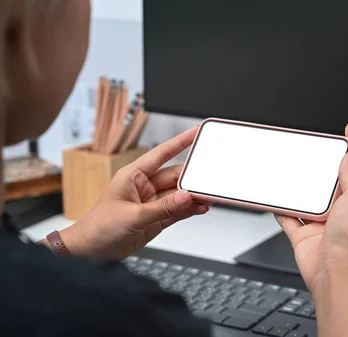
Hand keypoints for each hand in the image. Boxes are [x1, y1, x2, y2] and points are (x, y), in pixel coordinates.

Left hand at [58, 127, 209, 258]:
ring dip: (193, 196)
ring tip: (208, 197)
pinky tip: (200, 208)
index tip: (196, 132)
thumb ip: (163, 207)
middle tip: (208, 181)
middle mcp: (143, 187)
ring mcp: (151, 203)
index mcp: (133, 176)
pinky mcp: (156, 218)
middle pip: (175, 177)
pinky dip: (190, 209)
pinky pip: (177, 210)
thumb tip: (186, 197)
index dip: (180, 142)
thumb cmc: (99, 228)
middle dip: (192, 178)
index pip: (161, 153)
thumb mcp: (133, 215)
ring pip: (178, 195)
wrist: (90, 253)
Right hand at [275, 124, 347, 291]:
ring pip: (309, 196)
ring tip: (293, 168)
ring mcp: (322, 220)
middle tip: (316, 147)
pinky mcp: (304, 231)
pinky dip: (281, 208)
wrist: (334, 271)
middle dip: (326, 162)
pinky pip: (289, 215)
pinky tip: (275, 197)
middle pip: (334, 178)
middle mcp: (342, 207)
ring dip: (300, 184)